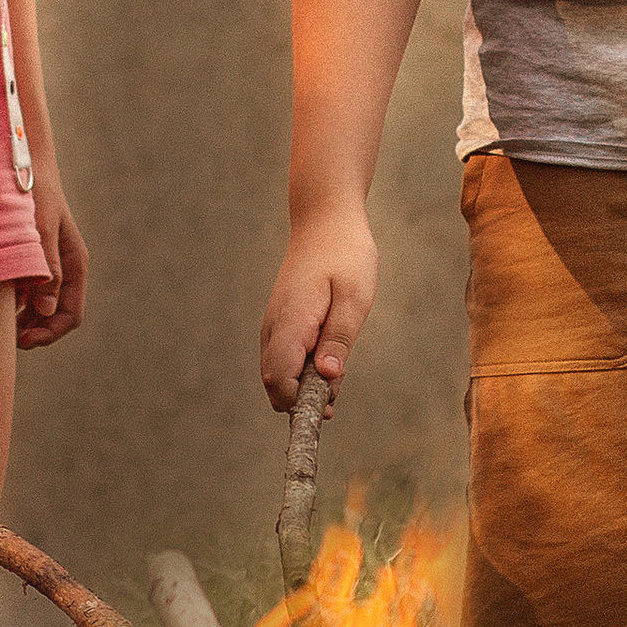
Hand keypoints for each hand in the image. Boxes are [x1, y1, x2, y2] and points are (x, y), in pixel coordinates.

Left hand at [17, 172, 86, 348]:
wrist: (20, 159)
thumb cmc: (32, 192)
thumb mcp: (40, 230)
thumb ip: (47, 269)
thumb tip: (47, 311)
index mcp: (74, 263)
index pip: (70, 315)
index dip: (49, 333)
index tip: (22, 340)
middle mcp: (64, 266)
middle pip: (55, 315)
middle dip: (35, 331)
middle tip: (7, 340)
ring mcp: (47, 262)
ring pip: (40, 306)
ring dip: (23, 320)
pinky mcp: (30, 256)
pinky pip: (26, 290)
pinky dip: (13, 302)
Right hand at [261, 205, 377, 409]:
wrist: (325, 220)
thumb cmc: (345, 255)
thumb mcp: (354, 298)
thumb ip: (338, 339)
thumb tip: (327, 377)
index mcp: (291, 323)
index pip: (279, 380)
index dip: (300, 402)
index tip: (329, 406)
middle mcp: (274, 327)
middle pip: (273, 383)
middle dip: (301, 400)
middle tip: (337, 394)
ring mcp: (274, 324)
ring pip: (276, 373)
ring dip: (302, 385)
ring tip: (336, 373)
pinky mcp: (281, 321)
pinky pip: (283, 357)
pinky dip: (301, 369)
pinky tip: (328, 359)